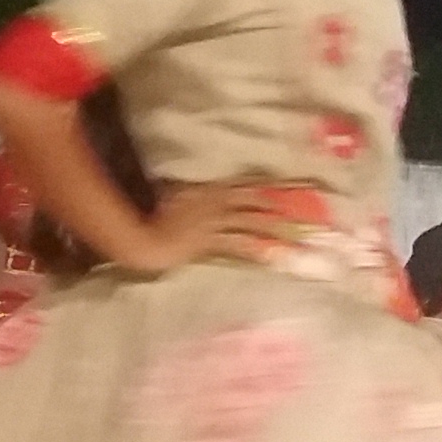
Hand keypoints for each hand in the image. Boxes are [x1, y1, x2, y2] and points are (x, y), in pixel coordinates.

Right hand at [106, 182, 282, 275]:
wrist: (148, 239)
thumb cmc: (153, 216)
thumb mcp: (169, 194)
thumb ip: (182, 188)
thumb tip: (186, 185)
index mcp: (206, 189)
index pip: (239, 186)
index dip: (259, 189)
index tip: (278, 192)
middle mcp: (215, 202)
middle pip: (251, 202)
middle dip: (273, 208)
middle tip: (293, 214)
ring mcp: (215, 222)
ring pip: (250, 222)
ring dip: (272, 228)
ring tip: (292, 236)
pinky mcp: (212, 241)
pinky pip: (239, 244)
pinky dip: (256, 250)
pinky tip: (271, 256)